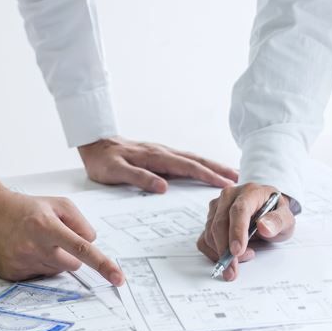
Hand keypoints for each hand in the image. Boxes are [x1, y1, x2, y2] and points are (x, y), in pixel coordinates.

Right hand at [0, 190, 123, 285]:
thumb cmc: (26, 208)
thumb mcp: (59, 204)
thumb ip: (81, 222)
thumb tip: (91, 244)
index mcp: (48, 227)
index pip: (83, 249)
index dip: (103, 265)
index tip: (118, 278)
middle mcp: (34, 247)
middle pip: (73, 264)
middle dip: (69, 254)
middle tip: (52, 239)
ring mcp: (22, 263)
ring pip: (56, 271)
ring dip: (52, 260)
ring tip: (34, 242)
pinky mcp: (12, 274)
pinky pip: (38, 277)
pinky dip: (36, 266)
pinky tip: (23, 250)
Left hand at [78, 137, 237, 192]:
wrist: (93, 143)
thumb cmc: (102, 160)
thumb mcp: (115, 172)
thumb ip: (139, 178)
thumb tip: (164, 187)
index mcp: (155, 157)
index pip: (187, 167)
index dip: (207, 175)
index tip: (225, 183)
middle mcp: (162, 152)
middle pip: (195, 160)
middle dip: (218, 169)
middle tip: (238, 177)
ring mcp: (161, 153)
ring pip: (192, 158)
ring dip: (211, 166)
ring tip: (229, 174)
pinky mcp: (158, 155)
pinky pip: (184, 160)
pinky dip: (199, 164)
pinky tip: (205, 170)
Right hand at [197, 183, 296, 280]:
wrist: (268, 211)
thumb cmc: (275, 213)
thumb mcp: (287, 218)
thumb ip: (278, 221)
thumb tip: (264, 227)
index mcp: (249, 192)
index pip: (239, 210)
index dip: (236, 231)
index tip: (237, 251)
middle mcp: (229, 196)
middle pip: (219, 223)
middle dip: (225, 250)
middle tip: (234, 270)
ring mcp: (217, 208)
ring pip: (210, 233)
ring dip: (222, 253)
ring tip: (244, 256)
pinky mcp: (210, 220)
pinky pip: (204, 240)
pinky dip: (213, 253)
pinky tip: (230, 257)